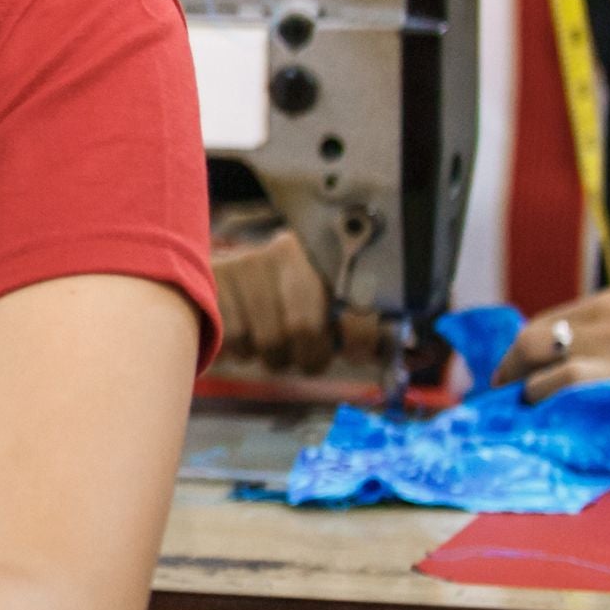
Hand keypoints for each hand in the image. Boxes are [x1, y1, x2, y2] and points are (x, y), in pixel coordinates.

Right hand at [210, 230, 378, 374]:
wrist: (208, 264)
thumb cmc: (279, 289)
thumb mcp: (319, 289)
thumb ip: (356, 317)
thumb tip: (401, 349)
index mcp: (321, 251)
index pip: (353, 298)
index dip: (361, 336)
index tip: (358, 353)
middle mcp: (284, 252)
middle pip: (305, 329)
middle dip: (310, 356)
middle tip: (308, 358)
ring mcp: (245, 266)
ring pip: (270, 343)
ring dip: (275, 357)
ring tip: (272, 343)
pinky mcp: (215, 285)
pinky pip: (237, 343)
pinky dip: (242, 352)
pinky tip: (245, 334)